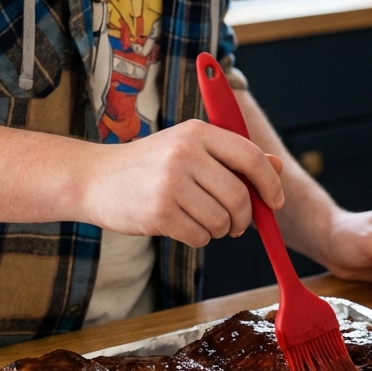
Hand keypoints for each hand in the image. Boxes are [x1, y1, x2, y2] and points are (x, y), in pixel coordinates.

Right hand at [82, 119, 284, 246]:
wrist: (94, 178)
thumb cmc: (148, 165)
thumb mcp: (189, 148)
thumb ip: (233, 156)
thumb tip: (276, 167)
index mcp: (197, 132)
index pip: (251, 157)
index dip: (270, 183)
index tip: (274, 202)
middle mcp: (185, 153)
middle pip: (239, 195)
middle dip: (244, 218)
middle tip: (236, 224)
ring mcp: (170, 183)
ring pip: (221, 220)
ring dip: (220, 230)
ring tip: (204, 222)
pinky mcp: (158, 212)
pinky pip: (199, 236)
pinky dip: (198, 238)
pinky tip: (183, 226)